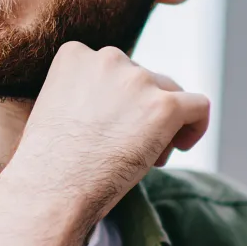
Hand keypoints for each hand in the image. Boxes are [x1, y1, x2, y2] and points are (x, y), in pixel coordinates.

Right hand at [4, 42, 209, 224]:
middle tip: (126, 150)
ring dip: (163, 124)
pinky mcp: (164, 106)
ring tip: (145, 158)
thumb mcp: (54, 110)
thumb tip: (118, 107)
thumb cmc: (47, 165)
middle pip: (144, 80)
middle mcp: (109, 58)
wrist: (52, 190)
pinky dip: (196, 125)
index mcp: (75, 55)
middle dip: (141, 113)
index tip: (109, 129)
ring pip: (171, 94)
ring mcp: (138, 80)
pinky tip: (182, 146)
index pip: (115, 70)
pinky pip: (199, 106)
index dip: (118, 102)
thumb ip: (84, 95)